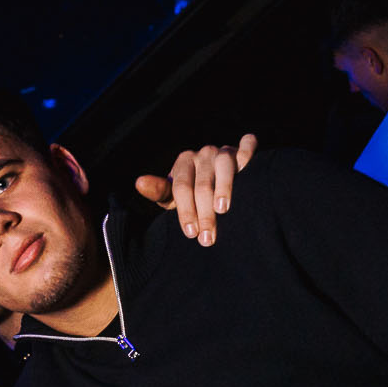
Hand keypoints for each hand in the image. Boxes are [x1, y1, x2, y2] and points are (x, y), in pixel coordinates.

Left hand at [134, 134, 256, 245]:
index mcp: (183, 163)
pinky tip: (248, 162)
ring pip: (223, 167)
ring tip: (223, 209)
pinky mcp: (241, 151)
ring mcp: (222, 152)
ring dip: (224, 188)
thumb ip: (159, 191)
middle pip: (202, 184)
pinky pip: (246, 147)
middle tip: (207, 239)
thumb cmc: (190, 193)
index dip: (186, 211)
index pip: (181, 187)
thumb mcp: (173, 195)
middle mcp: (202, 155)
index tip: (191, 233)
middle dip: (204, 214)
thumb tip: (139, 182)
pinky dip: (248, 151)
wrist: (213, 178)